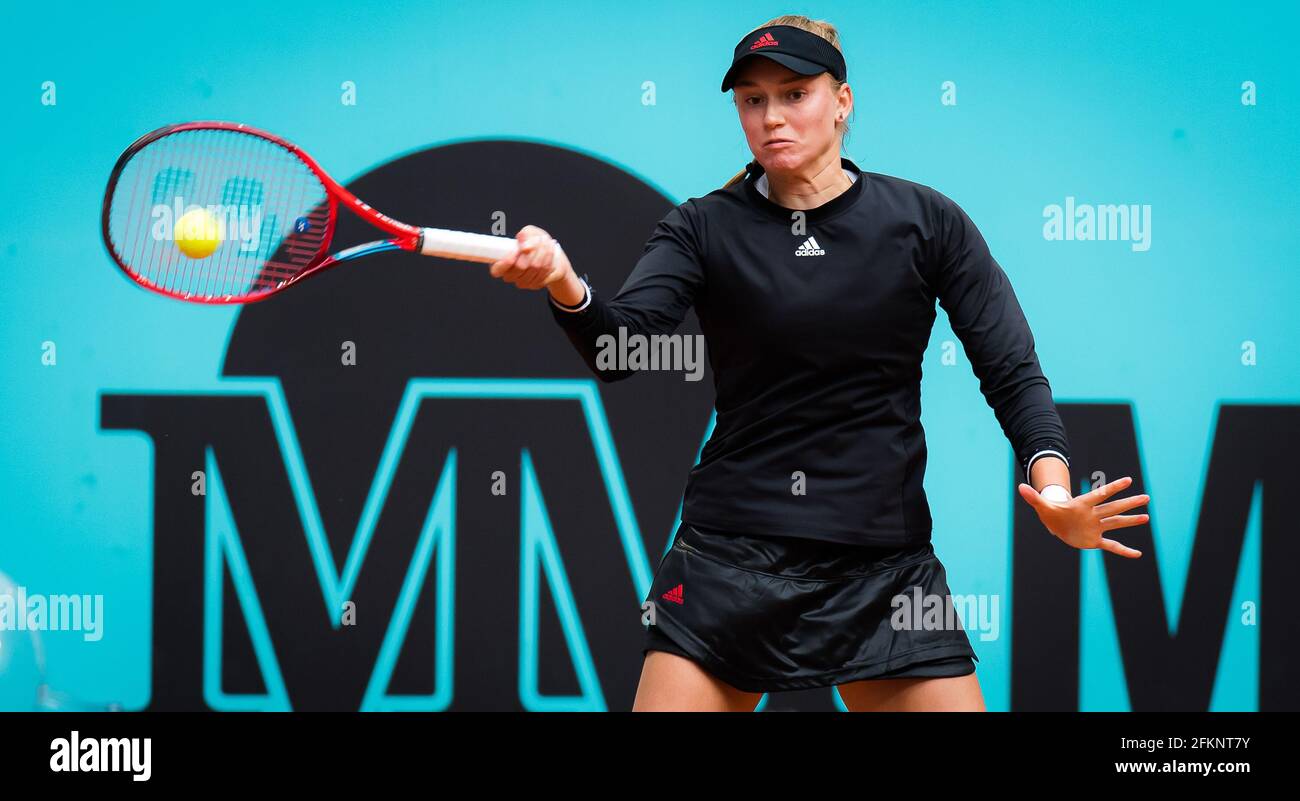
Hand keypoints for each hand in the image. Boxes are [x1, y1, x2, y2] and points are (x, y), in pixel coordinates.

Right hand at [488, 225, 572, 290]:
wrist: (550, 254)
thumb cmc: (533, 241)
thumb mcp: (529, 233)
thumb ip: (525, 234)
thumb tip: (522, 237)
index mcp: (500, 264)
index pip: (498, 270)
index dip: (506, 262)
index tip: (517, 250)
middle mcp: (510, 276)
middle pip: (520, 266)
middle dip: (532, 250)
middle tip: (540, 238)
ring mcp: (523, 282)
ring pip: (534, 268)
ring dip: (543, 252)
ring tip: (546, 241)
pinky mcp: (535, 284)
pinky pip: (544, 272)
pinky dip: (548, 259)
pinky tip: (550, 250)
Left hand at [1017, 476, 1147, 557]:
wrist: (1056, 523)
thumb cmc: (1051, 512)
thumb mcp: (1042, 506)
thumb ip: (1033, 498)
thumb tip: (1020, 488)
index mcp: (1082, 504)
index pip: (1099, 494)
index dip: (1112, 488)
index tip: (1128, 480)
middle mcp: (1093, 514)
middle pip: (1113, 507)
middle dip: (1128, 503)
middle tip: (1146, 497)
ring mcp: (1095, 527)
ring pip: (1115, 523)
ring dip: (1130, 521)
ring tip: (1146, 517)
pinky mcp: (1094, 540)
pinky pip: (1111, 545)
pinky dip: (1123, 550)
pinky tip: (1137, 554)